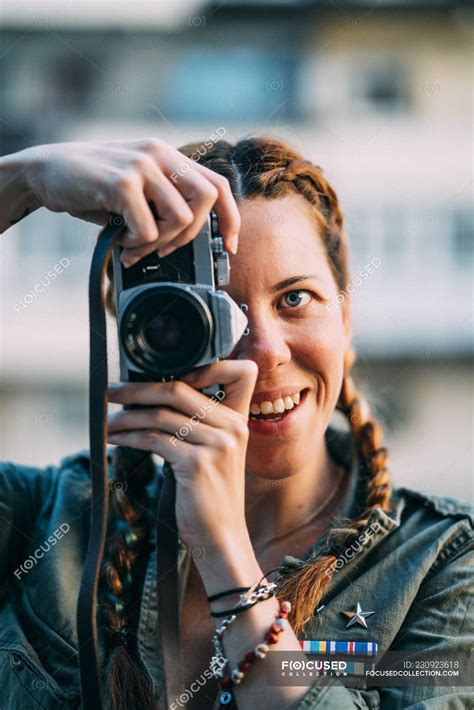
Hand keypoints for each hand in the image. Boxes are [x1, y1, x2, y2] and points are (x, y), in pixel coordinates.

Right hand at [2, 138, 239, 264]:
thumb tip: (186, 238)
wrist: (45, 170)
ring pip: (181, 218)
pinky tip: (121, 242)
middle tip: (165, 248)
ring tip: (135, 245)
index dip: (230, 218)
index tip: (229, 245)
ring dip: (160, 243)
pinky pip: (149, 227)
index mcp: (166, 156)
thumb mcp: (135, 186)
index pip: (216, 184)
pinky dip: (138, 244)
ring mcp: (141, 165)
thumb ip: (161, 200)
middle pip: (206, 200)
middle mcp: (159, 154)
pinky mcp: (122, 181)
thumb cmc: (91, 184)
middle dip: (190, 235)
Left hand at [106, 360, 257, 551]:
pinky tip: (113, 439)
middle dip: (138, 388)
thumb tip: (152, 399)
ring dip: (126, 417)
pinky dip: (128, 437)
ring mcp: (217, 445)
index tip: (164, 375)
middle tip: (111, 391)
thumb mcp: (213, 454)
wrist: (221, 538)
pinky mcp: (197, 463)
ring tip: (106, 421)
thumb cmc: (210, 497)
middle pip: (178, 390)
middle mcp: (232, 427)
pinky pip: (153, 440)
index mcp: (239, 420)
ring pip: (161, 415)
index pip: (237, 371)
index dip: (203, 365)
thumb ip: (197, 425)